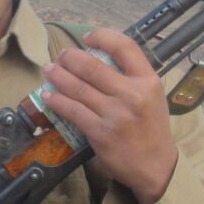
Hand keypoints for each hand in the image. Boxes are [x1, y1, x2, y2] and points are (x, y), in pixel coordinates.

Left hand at [41, 27, 177, 203]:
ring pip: (78, 87)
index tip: (87, 37)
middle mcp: (132, 94)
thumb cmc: (152, 129)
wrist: (156, 167)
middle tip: (60, 55)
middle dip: (70, 57)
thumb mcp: (153, 96)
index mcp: (148, 81)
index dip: (102, 36)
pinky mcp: (100, 132)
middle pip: (93, 66)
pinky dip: (56, 100)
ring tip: (49, 69)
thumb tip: (97, 58)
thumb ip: (132, 77)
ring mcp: (115, 114)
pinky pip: (72, 110)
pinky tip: (48, 95)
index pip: (124, 46)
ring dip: (58, 76)